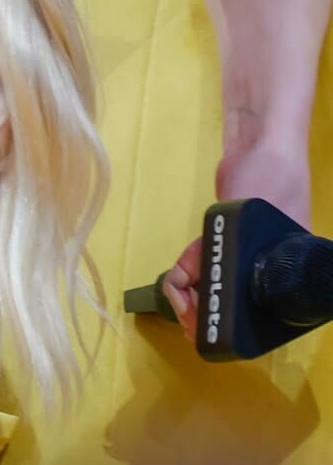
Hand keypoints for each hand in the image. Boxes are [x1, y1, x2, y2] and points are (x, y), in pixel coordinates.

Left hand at [162, 134, 311, 341]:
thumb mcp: (252, 218)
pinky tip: (181, 270)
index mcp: (286, 270)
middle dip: (202, 307)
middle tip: (182, 305)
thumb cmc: (270, 176)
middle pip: (232, 300)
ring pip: (216, 281)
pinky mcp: (229, 234)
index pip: (257, 312)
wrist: (260, 141)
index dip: (225, 322)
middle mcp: (267, 267)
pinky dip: (192, 265)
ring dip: (192, 287)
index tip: (199, 322)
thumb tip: (206, 282)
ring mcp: (246, 251)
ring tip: (178, 286)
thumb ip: (233, 250)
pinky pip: (207, 258)